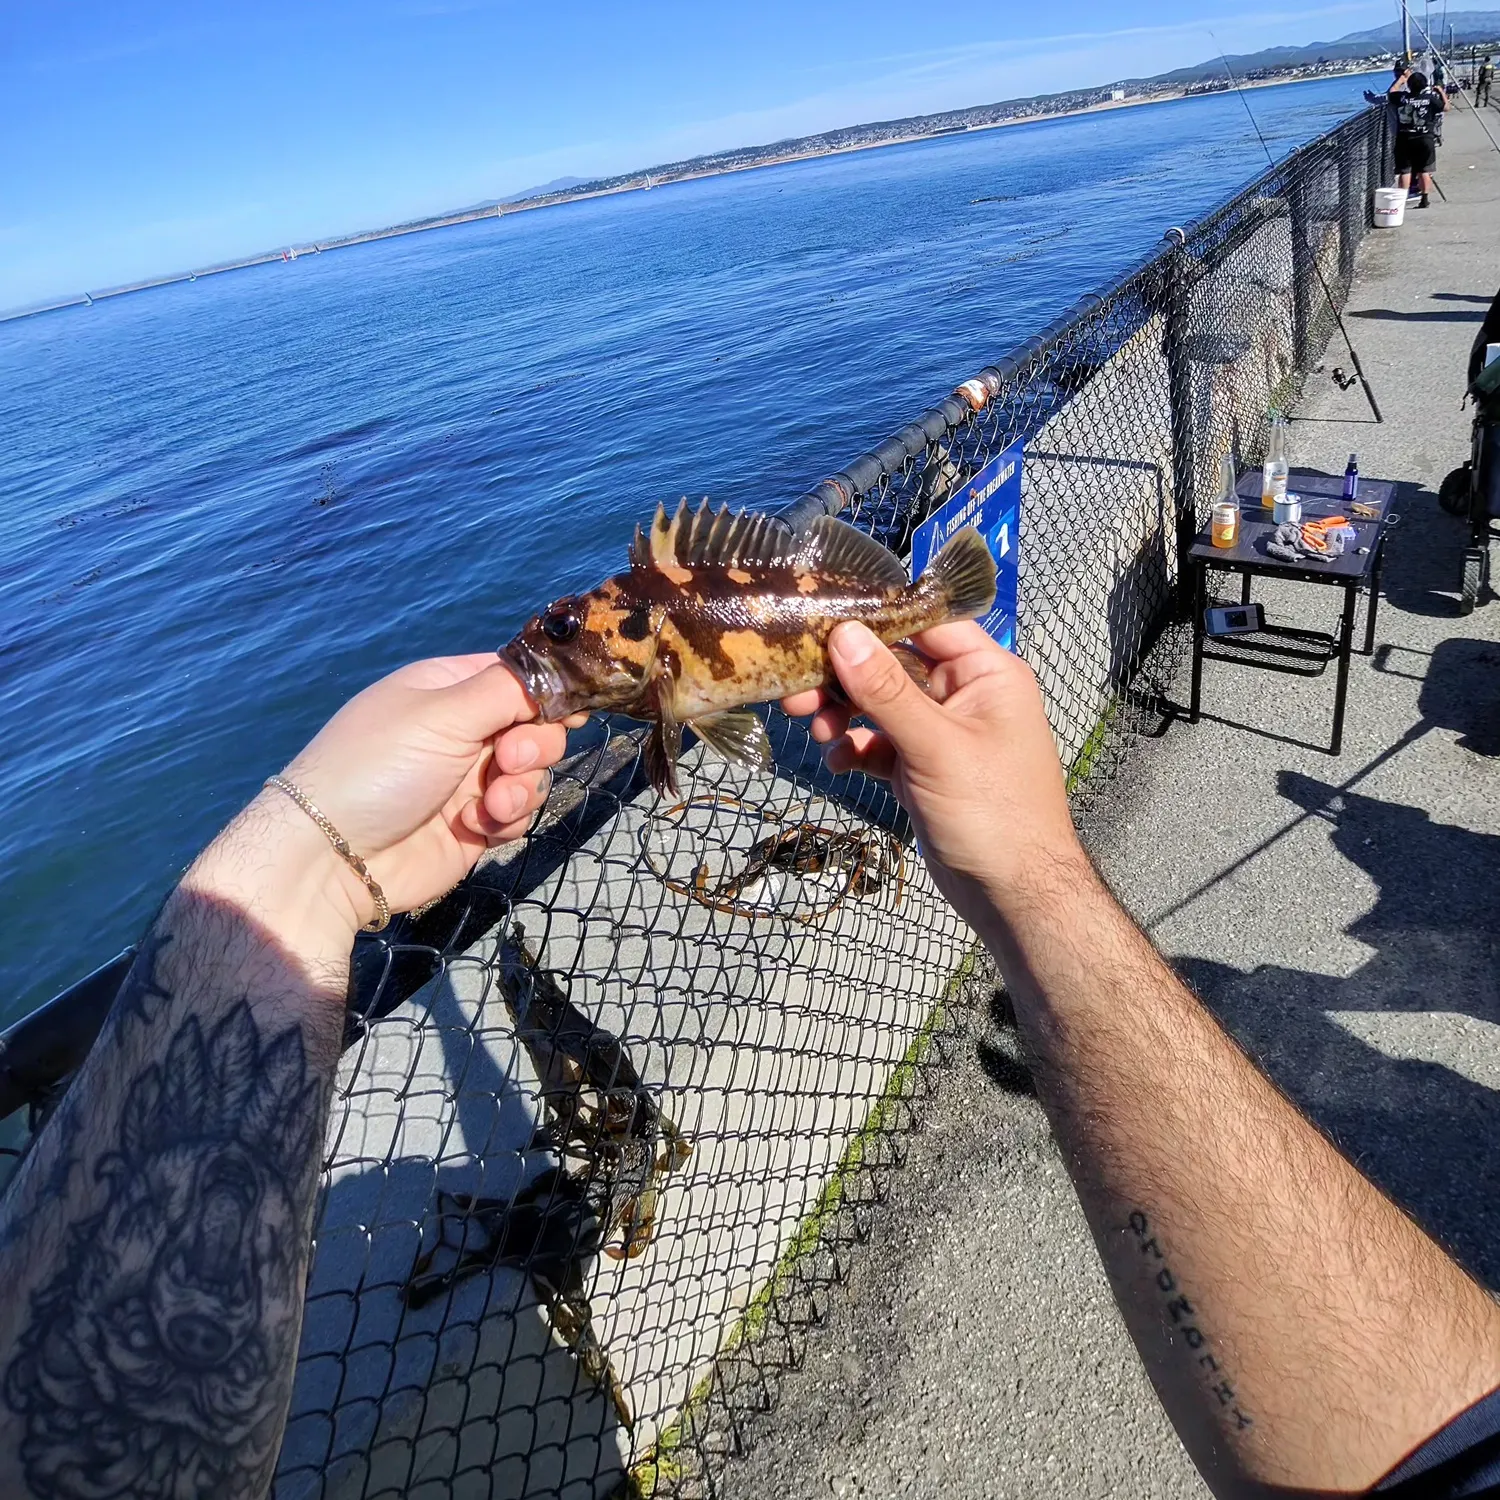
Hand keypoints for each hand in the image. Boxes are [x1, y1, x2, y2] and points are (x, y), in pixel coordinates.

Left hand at [189, 654, 582, 949]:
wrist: (334, 856)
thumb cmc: (381, 765)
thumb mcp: (442, 713)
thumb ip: (508, 691)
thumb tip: (557, 673)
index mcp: (447, 690)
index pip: (514, 678)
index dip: (548, 691)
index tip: (575, 706)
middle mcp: (461, 731)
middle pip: (534, 726)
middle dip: (533, 745)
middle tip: (507, 761)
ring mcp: (468, 780)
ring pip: (532, 774)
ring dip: (520, 788)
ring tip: (490, 805)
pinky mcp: (475, 826)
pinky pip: (517, 814)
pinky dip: (505, 820)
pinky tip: (475, 827)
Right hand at [782, 621, 1085, 931]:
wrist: (1014, 895)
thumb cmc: (992, 812)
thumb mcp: (935, 747)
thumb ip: (886, 690)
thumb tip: (843, 633)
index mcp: (986, 673)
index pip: (926, 622)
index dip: (875, 619)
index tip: (821, 621)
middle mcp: (965, 694)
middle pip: (893, 664)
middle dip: (845, 676)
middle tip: (798, 689)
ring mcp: (942, 733)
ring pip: (881, 705)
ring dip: (844, 714)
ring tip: (814, 730)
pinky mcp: (923, 767)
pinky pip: (880, 744)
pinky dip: (856, 749)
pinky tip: (838, 764)